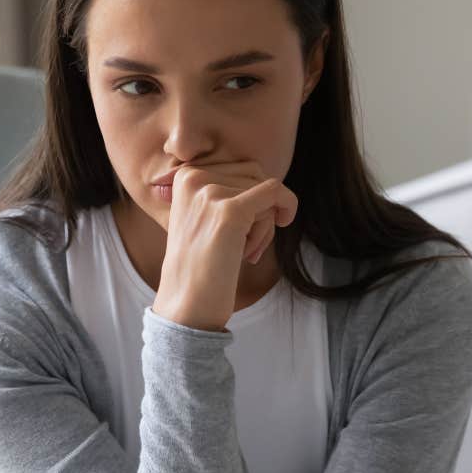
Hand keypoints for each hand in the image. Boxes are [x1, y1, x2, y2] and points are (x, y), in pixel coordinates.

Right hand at [151, 162, 296, 331]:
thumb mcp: (203, 216)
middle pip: (254, 175)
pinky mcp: (229, 211)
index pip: (240, 168)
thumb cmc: (202, 265)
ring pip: (266, 188)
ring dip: (267, 220)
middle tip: (249, 243)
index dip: (252, 198)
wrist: (188, 304)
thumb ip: (226, 190)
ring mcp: (210, 193)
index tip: (243, 229)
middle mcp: (193, 177)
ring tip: (246, 250)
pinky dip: (286, 207)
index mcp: (185, 175)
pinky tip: (279, 226)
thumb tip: (266, 177)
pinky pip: (275, 193)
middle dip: (261, 208)